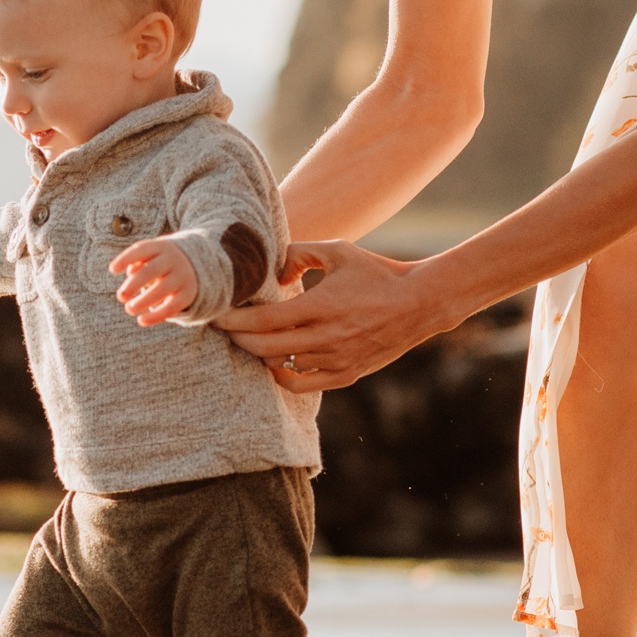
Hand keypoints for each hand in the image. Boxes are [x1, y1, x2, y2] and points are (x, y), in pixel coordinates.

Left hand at [108, 236, 197, 325]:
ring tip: (129, 309)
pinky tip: (141, 321)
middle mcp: (173, 260)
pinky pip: (172, 307)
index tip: (112, 270)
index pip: (141, 250)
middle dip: (134, 284)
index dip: (126, 259)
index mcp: (160, 247)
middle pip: (151, 271)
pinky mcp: (188, 294)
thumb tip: (131, 272)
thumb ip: (137, 260)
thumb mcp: (151, 254)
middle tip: (120, 296)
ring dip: (143, 301)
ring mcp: (182, 277)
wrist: (196, 263)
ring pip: (162, 290)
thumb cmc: (160, 259)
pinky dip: (156, 316)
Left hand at [217, 240, 458, 392]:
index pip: (264, 320)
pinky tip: (276, 363)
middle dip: (239, 339)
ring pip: (282, 367)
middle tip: (226, 330)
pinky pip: (303, 385)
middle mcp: (326, 337)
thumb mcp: (338, 250)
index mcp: (320, 306)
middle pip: (265, 348)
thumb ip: (299, 252)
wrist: (419, 303)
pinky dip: (283, 376)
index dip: (234, 322)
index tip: (216, 317)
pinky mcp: (346, 374)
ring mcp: (336, 359)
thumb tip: (274, 271)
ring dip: (260, 356)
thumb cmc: (376, 272)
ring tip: (250, 342)